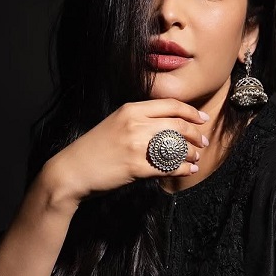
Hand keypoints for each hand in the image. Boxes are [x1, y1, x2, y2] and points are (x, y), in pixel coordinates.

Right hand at [43, 98, 209, 204]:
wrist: (72, 170)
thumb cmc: (93, 149)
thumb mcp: (115, 123)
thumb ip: (139, 120)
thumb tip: (166, 125)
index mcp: (131, 109)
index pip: (170, 105)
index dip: (191, 112)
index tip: (202, 119)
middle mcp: (135, 123)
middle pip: (178, 124)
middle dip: (196, 133)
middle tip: (203, 141)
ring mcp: (136, 145)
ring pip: (176, 145)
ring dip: (192, 152)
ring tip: (196, 157)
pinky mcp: (136, 166)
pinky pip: (168, 166)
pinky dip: (182, 169)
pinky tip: (188, 170)